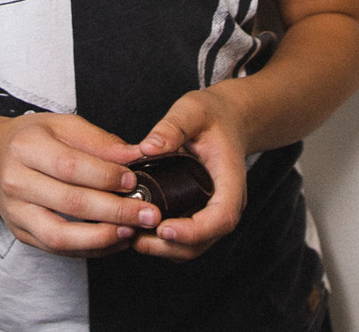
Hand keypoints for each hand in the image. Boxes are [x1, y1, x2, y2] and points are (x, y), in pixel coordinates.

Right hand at [0, 112, 164, 257]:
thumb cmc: (32, 139)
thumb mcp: (61, 125)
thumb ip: (99, 141)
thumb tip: (135, 156)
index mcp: (25, 147)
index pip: (70, 166)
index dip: (106, 176)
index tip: (134, 180)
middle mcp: (15, 181)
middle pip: (70, 202)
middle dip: (115, 211)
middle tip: (149, 213)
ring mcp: (16, 212)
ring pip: (60, 235)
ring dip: (101, 238)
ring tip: (131, 232)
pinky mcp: (21, 233)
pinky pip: (58, 249)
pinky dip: (90, 249)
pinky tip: (114, 240)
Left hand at [129, 86, 252, 260]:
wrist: (226, 120)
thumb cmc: (212, 116)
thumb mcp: (192, 111)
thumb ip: (172, 127)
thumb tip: (148, 147)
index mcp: (231, 182)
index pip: (221, 218)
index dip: (193, 231)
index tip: (163, 229)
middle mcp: (224, 203)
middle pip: (202, 242)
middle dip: (168, 246)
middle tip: (132, 234)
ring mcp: (210, 212)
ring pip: (190, 246)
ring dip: (161, 247)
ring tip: (128, 232)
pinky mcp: (196, 213)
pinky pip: (181, 238)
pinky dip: (159, 240)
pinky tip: (134, 226)